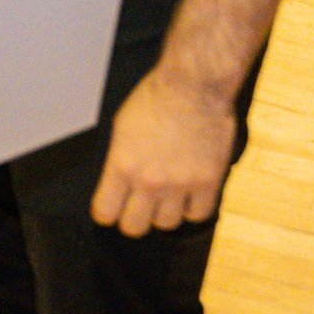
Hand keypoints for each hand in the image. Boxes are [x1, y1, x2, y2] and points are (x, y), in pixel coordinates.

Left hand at [88, 67, 238, 237]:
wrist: (193, 87)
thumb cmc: (155, 99)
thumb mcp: (122, 128)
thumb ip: (119, 161)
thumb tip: (117, 186)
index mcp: (122, 165)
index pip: (105, 212)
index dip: (106, 213)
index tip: (110, 210)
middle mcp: (149, 180)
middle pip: (134, 226)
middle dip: (133, 219)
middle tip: (137, 209)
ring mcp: (181, 184)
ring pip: (167, 224)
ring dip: (165, 212)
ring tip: (166, 195)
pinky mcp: (208, 182)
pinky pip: (199, 215)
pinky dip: (193, 208)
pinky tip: (189, 194)